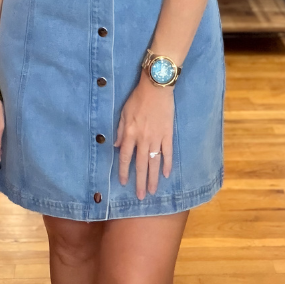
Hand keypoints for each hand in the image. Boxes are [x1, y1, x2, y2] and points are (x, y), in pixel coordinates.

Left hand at [114, 72, 173, 199]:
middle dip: (140, 182)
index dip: (125, 171)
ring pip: (154, 162)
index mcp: (130, 133)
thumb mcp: (124, 113)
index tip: (124, 183)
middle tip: (141, 196)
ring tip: (153, 191)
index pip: (126, 157)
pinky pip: (168, 152)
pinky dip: (167, 164)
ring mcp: (157, 138)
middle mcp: (143, 139)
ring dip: (154, 178)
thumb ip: (120, 131)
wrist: (156, 87)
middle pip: (141, 164)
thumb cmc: (138, 98)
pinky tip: (167, 174)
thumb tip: (117, 147)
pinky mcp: (168, 134)